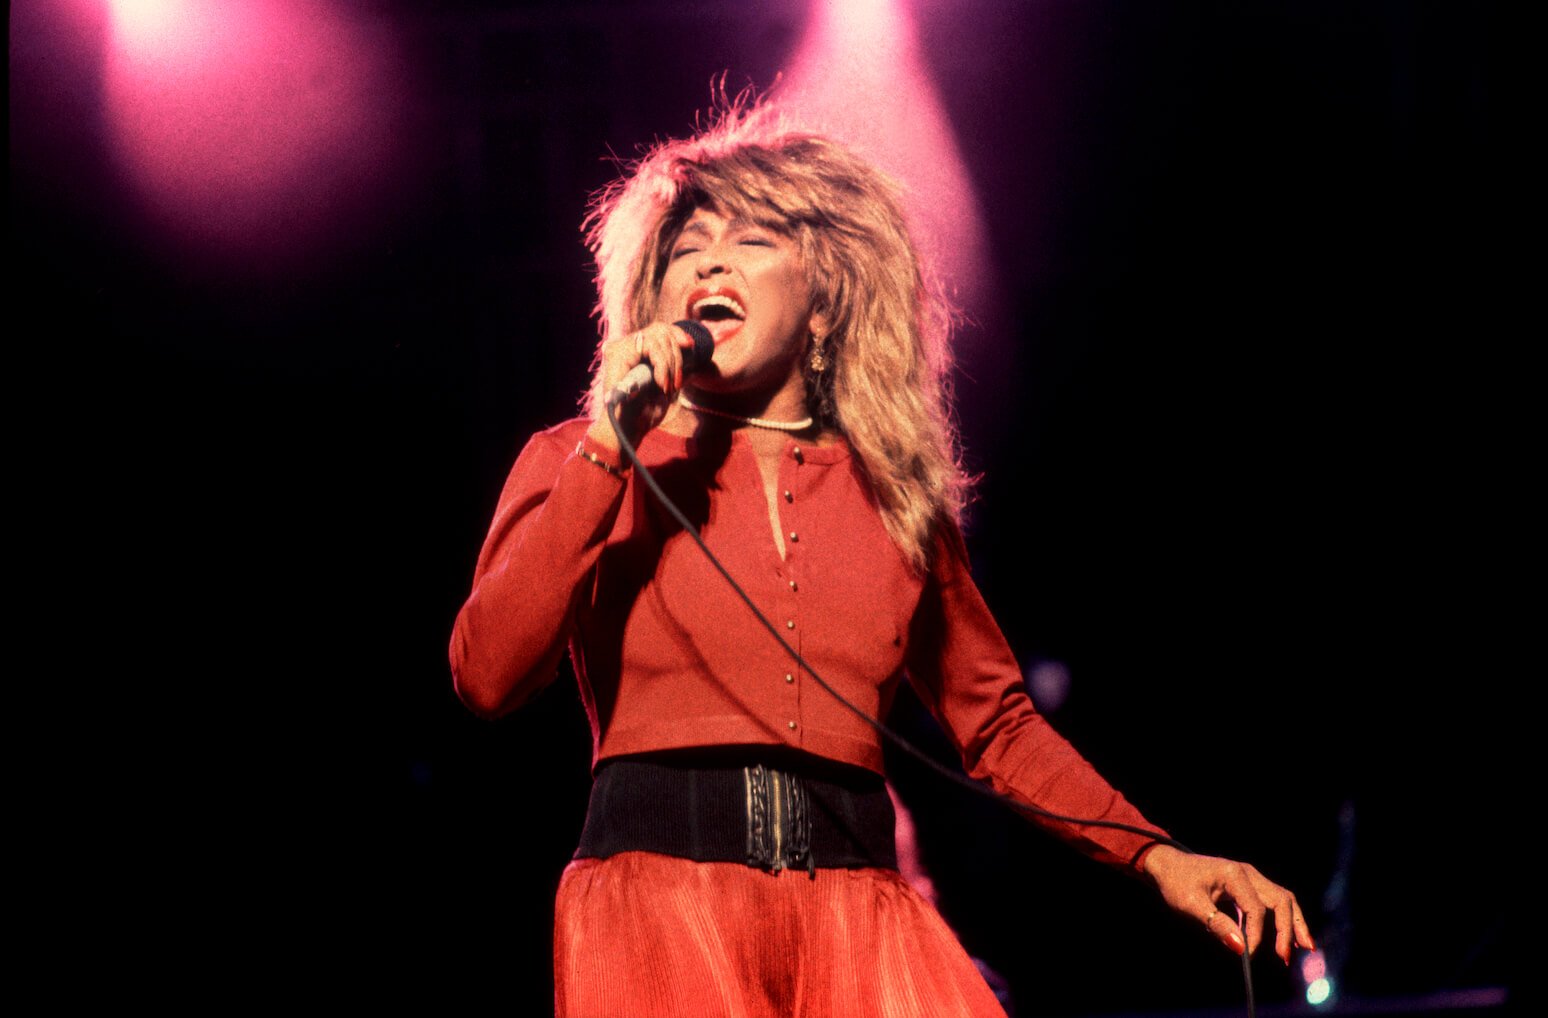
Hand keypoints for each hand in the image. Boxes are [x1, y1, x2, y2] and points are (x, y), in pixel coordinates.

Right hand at [587, 322, 699, 451]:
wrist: (626, 431)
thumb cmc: (644, 414)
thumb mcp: (665, 386)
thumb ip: (673, 368)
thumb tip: (690, 347)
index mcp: (634, 353)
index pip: (657, 329)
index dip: (676, 333)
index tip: (690, 345)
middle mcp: (624, 346)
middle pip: (658, 329)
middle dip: (675, 353)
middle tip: (676, 381)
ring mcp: (619, 348)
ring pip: (656, 338)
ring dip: (669, 364)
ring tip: (667, 387)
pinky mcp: (618, 354)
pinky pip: (651, 347)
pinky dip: (661, 365)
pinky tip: (661, 384)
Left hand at [1140, 845, 1314, 963]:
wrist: (1166, 865)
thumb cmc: (1176, 882)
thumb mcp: (1190, 905)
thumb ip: (1216, 924)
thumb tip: (1240, 948)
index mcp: (1234, 874)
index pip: (1256, 908)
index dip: (1256, 935)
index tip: (1248, 956)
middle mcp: (1248, 872)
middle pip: (1281, 900)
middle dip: (1288, 929)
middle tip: (1285, 957)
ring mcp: (1250, 877)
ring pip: (1282, 899)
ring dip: (1293, 922)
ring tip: (1305, 947)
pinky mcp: (1248, 885)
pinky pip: (1272, 901)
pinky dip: (1282, 918)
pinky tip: (1285, 937)